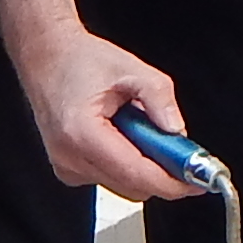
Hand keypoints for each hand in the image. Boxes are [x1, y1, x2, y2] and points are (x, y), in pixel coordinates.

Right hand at [0, 0, 195, 197]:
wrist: (47, 57)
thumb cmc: (80, 60)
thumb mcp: (131, 69)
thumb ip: (160, 99)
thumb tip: (177, 132)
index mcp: (82, 133)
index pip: (135, 174)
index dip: (170, 182)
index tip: (194, 182)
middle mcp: (70, 157)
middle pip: (132, 186)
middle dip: (162, 172)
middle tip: (179, 148)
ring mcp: (67, 167)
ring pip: (123, 185)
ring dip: (143, 165)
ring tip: (139, 126)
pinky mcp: (69, 169)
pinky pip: (110, 178)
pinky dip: (127, 162)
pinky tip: (123, 134)